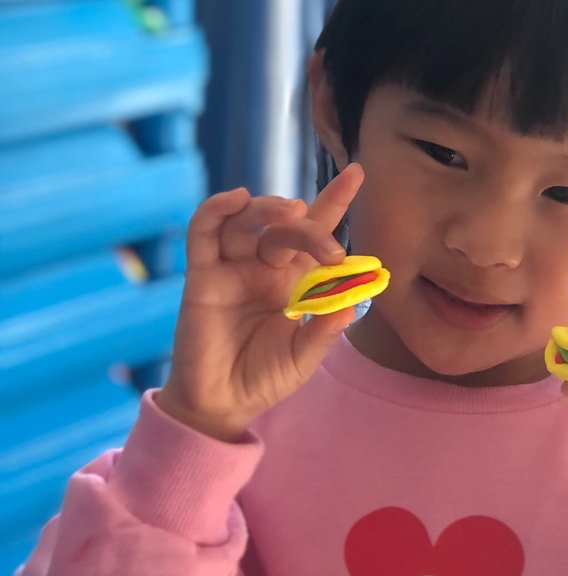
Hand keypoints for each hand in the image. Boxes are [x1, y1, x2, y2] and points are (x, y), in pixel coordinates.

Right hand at [156, 164, 365, 441]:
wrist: (222, 403)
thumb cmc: (265, 379)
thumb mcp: (304, 357)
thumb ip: (324, 330)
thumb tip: (349, 303)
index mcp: (295, 281)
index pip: (317, 232)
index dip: (334, 202)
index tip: (358, 172)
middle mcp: (265, 268)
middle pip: (287, 227)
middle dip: (310, 228)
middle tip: (328, 250)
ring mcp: (232, 268)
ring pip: (248, 220)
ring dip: (269, 208)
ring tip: (290, 211)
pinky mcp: (201, 275)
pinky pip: (204, 231)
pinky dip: (217, 209)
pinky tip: (237, 198)